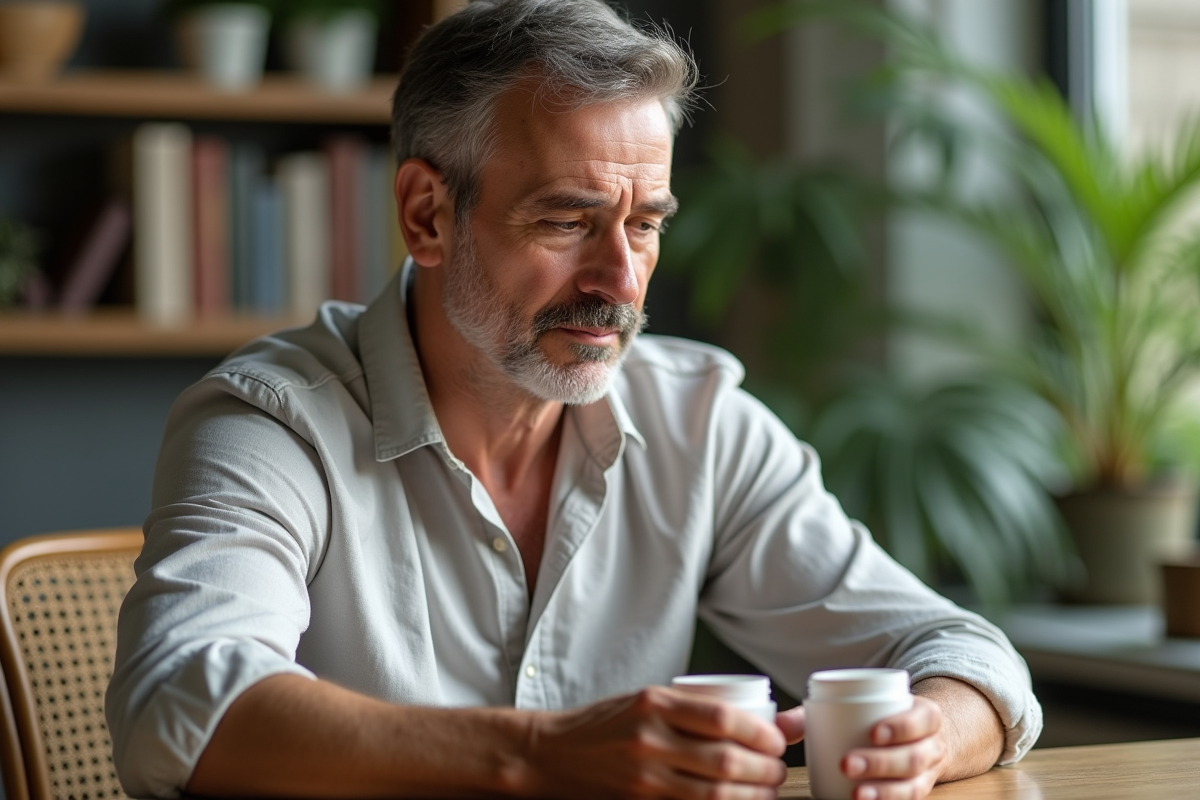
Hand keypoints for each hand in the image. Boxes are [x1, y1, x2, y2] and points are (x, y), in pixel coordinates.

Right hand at [523, 686, 788, 799]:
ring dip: (752, 797)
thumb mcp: (651, 701)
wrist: (552, 754)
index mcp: (653, 704)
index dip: (761, 734)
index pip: (722, 718)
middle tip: (776, 770)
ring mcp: (643, 778)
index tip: (776, 740)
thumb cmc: (607, 724)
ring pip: (714, 795)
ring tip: (764, 792)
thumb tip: (776, 717)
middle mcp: (648, 740)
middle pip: (725, 761)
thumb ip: (703, 709)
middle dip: (765, 770)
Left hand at [774, 701, 944, 799]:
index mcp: (924, 716)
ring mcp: (928, 774)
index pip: (921, 719)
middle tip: (847, 764)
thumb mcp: (856, 708)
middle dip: (881, 763)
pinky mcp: (919, 792)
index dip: (902, 727)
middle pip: (915, 757)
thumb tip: (777, 726)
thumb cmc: (876, 720)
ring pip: (914, 786)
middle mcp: (932, 746)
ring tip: (856, 794)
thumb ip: (815, 715)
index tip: (873, 733)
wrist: (919, 738)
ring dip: (885, 792)